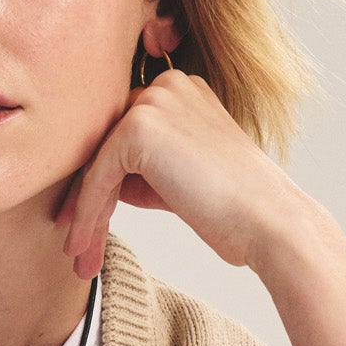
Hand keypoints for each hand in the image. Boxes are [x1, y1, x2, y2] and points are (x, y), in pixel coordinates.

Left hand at [54, 66, 306, 279]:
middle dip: (85, 201)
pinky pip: (97, 176)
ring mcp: (152, 101)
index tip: (82, 226)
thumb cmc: (233, 211)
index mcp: (180, 91)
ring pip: (96, 164)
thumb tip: (93, 182)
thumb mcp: (177, 181)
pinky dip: (87, 215)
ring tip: (79, 259)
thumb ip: (139, 171)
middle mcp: (165, 86)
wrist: (269, 221)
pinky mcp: (139, 127)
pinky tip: (83, 248)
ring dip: (83, 215)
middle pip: (102, 146)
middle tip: (76, 248)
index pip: (120, 134)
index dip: (96, 182)